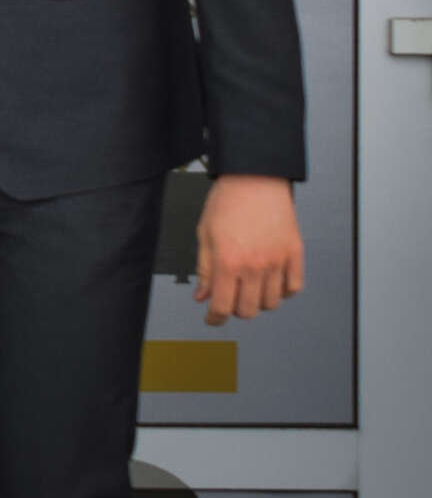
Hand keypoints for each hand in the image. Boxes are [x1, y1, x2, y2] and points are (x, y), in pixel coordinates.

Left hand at [195, 173, 302, 325]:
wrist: (255, 178)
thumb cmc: (228, 201)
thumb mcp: (205, 234)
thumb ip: (205, 269)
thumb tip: (203, 296)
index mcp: (228, 261)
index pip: (222, 306)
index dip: (215, 318)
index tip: (212, 319)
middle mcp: (255, 265)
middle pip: (248, 310)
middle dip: (235, 310)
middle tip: (229, 299)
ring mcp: (278, 261)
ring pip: (272, 303)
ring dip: (258, 302)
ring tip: (249, 288)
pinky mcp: (295, 254)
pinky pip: (293, 288)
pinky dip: (283, 292)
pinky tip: (271, 283)